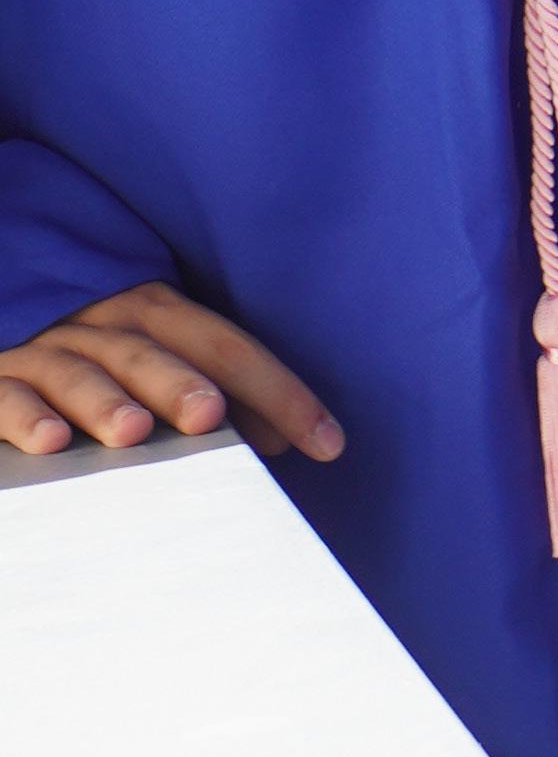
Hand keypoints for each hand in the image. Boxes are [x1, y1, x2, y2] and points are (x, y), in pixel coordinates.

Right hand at [0, 278, 344, 464]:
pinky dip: (26, 415)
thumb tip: (276, 440)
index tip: (327, 441)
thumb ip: (206, 400)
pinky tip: (51, 440)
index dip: (277, 388)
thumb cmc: (91, 370)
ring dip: (105, 400)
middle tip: (211, 417)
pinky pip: (6, 395)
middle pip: (147, 349)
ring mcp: (41, 351)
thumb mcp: (148, 371)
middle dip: (181, 382)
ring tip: (132, 432)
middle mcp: (97, 325)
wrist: (4, 338)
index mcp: (148, 316)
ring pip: (77, 370)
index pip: (222, 345)